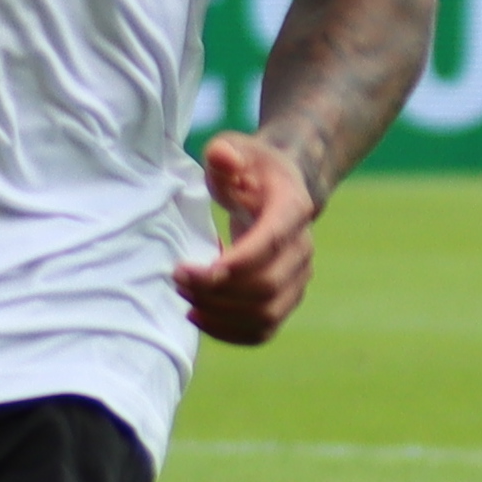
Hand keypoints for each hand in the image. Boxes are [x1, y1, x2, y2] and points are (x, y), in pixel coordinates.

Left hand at [175, 129, 323, 343]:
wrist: (277, 188)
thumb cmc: (250, 168)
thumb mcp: (236, 149)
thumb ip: (225, 153)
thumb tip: (222, 158)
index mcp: (293, 208)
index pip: (271, 242)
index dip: (236, 262)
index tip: (192, 269)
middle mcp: (303, 248)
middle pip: (266, 285)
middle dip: (217, 290)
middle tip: (178, 277)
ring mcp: (298, 278)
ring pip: (266, 314)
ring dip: (220, 313)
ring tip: (185, 296)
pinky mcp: (286, 299)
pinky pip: (263, 330)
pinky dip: (230, 332)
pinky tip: (198, 316)